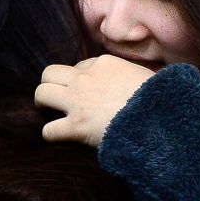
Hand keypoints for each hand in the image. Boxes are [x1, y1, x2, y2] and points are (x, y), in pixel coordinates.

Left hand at [35, 55, 154, 146]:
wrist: (158, 118)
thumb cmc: (158, 98)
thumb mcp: (145, 75)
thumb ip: (130, 74)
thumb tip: (134, 79)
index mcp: (103, 63)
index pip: (80, 65)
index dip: (80, 78)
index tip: (87, 90)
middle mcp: (85, 79)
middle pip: (50, 73)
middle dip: (50, 83)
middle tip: (54, 95)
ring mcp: (78, 102)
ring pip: (42, 93)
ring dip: (42, 103)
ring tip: (46, 111)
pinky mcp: (76, 127)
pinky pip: (49, 130)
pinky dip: (51, 134)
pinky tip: (58, 136)